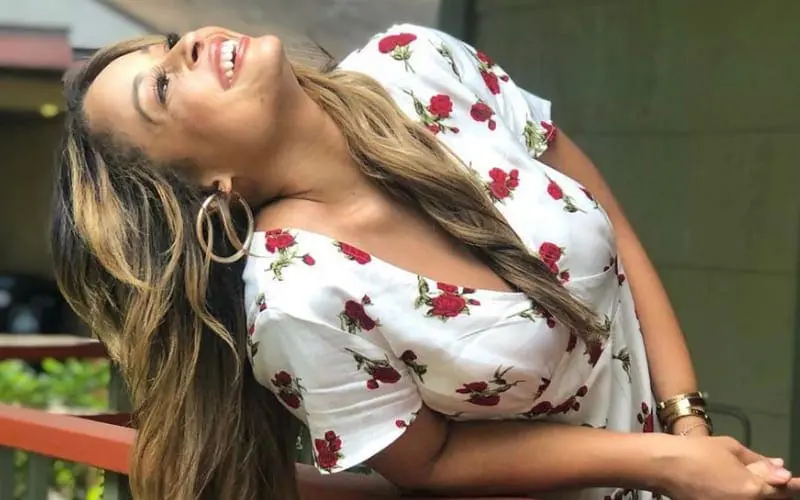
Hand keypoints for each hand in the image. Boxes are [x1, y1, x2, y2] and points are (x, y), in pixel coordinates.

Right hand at [658, 436, 799, 498]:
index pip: (781, 489)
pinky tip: (732, 483)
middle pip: (768, 498)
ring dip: (756, 492)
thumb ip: (758, 461)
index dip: (794, 485)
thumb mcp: (730, 448)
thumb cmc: (698, 451)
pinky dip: (740, 494)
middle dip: (773, 488)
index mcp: (753, 490)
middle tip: (772, 475)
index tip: (799, 482)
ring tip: (745, 476)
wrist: (664, 465)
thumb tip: (780, 469)